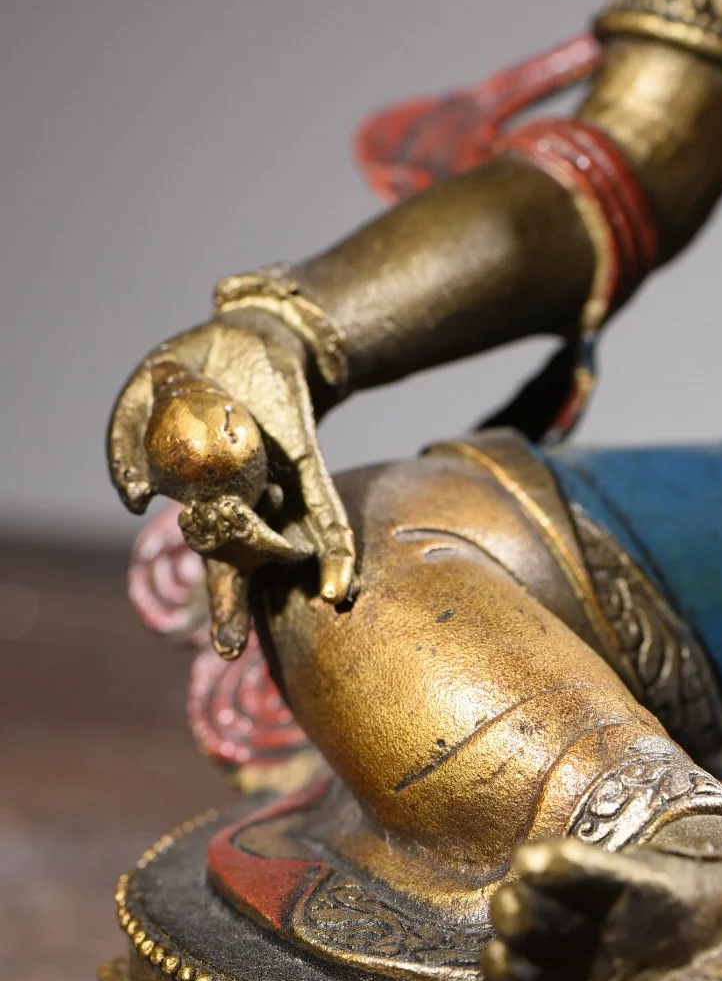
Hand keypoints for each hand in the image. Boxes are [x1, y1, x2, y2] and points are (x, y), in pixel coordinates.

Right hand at [108, 308, 354, 655]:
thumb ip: (122, 448)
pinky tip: (340, 578)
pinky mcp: (307, 462)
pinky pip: (326, 508)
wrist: (241, 332)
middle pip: (249, 567)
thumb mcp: (139, 400)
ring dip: (312, 574)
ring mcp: (281, 485)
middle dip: (240, 608)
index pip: (215, 562)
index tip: (226, 647)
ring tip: (325, 603)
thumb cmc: (190, 373)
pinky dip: (335, 543)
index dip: (224, 606)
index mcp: (207, 502)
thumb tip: (136, 502)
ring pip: (295, 543)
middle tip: (231, 648)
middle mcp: (248, 503)